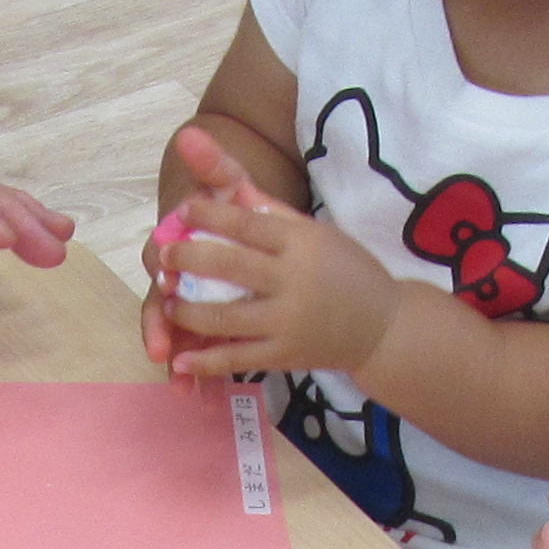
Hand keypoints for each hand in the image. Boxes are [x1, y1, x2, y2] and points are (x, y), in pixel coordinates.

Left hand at [148, 125, 403, 381]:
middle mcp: (293, 280)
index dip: (207, 215)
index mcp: (301, 242)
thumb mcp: (316, 233)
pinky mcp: (285, 355)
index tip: (182, 211)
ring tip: (168, 303)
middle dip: (187, 259)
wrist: (384, 327)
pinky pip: (237, 358)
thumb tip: (229, 186)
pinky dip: (205, 362)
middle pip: (227, 265)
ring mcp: (288, 321)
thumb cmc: (347, 270)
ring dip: (187, 311)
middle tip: (163, 257)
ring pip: (224, 316)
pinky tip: (180, 361)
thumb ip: (271, 212)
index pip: (245, 222)